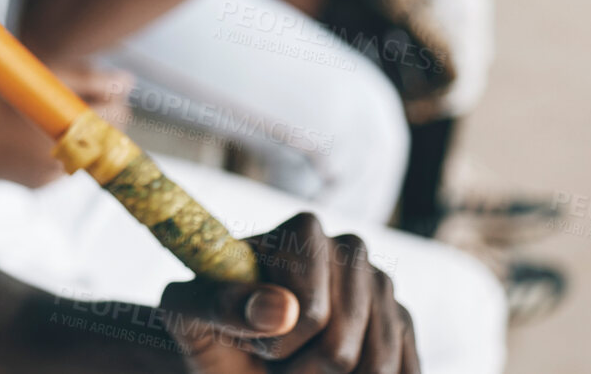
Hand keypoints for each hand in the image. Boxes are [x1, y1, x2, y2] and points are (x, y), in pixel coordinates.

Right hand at [0, 64, 128, 187]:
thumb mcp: (42, 77)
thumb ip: (88, 78)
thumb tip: (127, 82)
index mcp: (68, 128)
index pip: (118, 116)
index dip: (114, 99)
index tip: (101, 90)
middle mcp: (65, 160)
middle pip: (109, 139)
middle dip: (101, 119)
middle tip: (76, 102)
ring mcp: (52, 178)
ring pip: (88, 155)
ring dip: (81, 138)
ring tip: (49, 120)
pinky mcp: (40, 187)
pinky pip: (65, 168)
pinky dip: (60, 152)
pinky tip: (33, 139)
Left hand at [158, 213, 418, 372]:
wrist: (235, 358)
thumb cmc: (207, 332)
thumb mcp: (187, 313)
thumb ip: (218, 303)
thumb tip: (281, 309)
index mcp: (303, 231)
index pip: (310, 311)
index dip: (277, 343)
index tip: (253, 343)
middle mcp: (350, 250)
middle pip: (341, 344)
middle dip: (301, 371)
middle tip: (275, 363)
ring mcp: (382, 287)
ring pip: (376, 366)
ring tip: (299, 370)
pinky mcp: (403, 325)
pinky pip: (403, 372)